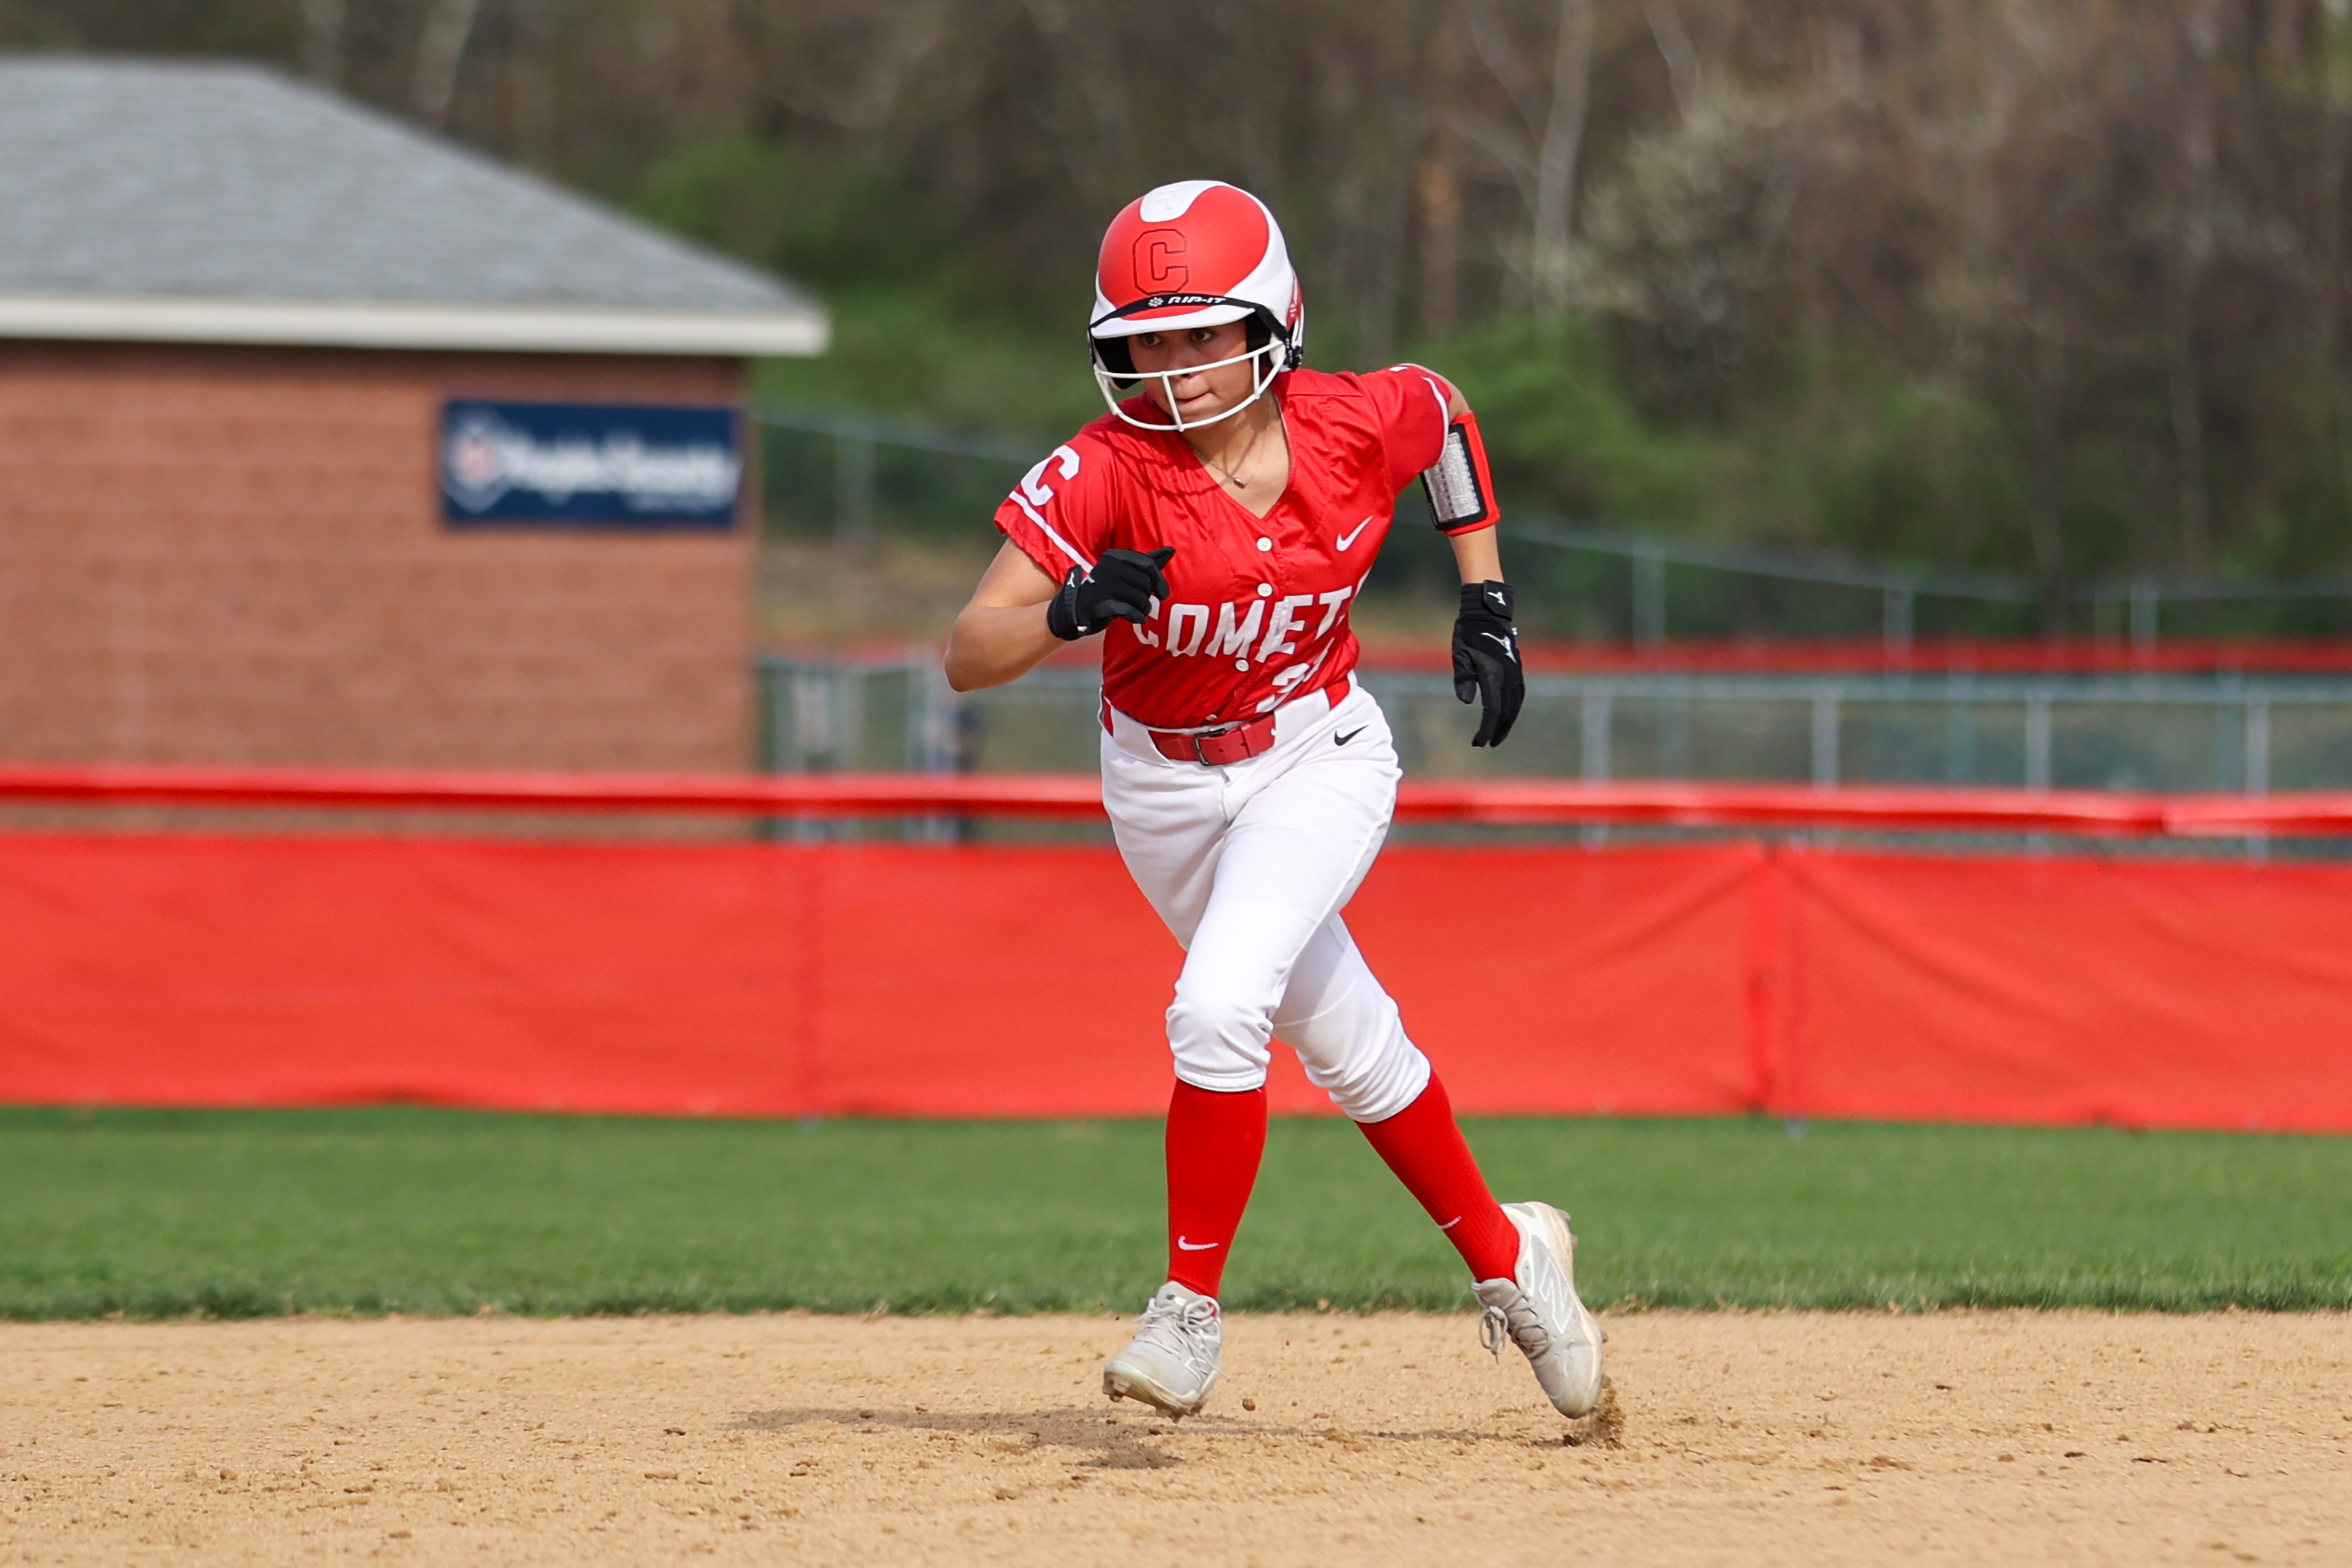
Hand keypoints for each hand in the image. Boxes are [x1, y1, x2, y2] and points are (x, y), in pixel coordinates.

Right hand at [1047, 546, 1175, 640]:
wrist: (1078, 610)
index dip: (1160, 581)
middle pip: (1145, 583)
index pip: (1148, 565)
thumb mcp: (1126, 573)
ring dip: (1143, 609)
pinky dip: (1136, 616)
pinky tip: (1137, 619)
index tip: (1163, 594)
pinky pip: (1128, 609)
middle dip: (1148, 597)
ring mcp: (1103, 584)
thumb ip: (1149, 562)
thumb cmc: (1108, 590)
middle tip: (1143, 604)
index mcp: (1115, 556)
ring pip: (1139, 598)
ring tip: (1137, 612)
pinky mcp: (1100, 603)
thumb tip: (1171, 550)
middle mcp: (1108, 566)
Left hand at [1452, 580, 1523, 747]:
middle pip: (1507, 712)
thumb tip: (1467, 702)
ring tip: (1497, 735)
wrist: (1487, 613)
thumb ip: (1464, 678)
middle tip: (1486, 743)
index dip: (1486, 729)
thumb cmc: (1469, 633)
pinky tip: (1506, 715)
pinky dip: (1513, 709)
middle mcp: (1509, 676)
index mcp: (1494, 674)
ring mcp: (1515, 672)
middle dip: (1497, 730)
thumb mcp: (1460, 654)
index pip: (1492, 711)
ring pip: (1515, 704)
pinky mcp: (1516, 668)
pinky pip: (1518, 694)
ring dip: (1508, 722)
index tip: (1477, 742)